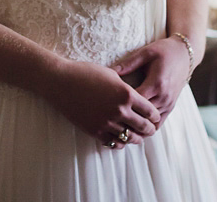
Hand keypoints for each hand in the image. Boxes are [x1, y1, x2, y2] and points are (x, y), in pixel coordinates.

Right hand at [44, 59, 160, 148]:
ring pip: (130, 138)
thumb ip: (126, 87)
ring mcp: (107, 122)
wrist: (61, 82)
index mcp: (127, 94)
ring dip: (136, 138)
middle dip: (149, 129)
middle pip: (144, 127)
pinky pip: (114, 143)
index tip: (154, 117)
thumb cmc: (86, 73)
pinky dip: (120, 142)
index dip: (155, 116)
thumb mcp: (112, 75)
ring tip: (138, 137)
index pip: (150, 111)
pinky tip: (121, 139)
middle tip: (150, 129)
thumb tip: (136, 95)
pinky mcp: (95, 131)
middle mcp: (120, 110)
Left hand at [111, 37, 191, 123]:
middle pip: (141, 116)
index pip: (135, 102)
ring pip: (149, 123)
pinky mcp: (171, 107)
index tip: (107, 105)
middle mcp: (164, 97)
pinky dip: (146, 127)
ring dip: (135, 124)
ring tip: (118, 126)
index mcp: (156, 84)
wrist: (185, 54)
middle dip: (125, 117)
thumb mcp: (146, 53)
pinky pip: (158, 124)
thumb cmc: (164, 51)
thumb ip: (128, 63)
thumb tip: (110, 71)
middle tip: (109, 119)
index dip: (121, 105)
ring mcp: (168, 104)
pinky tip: (133, 128)